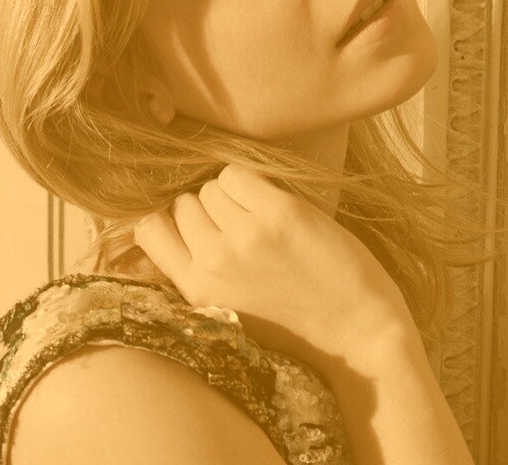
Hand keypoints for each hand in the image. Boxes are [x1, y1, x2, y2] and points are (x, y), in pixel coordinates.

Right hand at [132, 163, 415, 368]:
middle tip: (241, 229)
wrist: (358, 333)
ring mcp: (246, 235)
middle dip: (207, 211)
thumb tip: (167, 226)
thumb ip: (197, 274)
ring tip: (261, 222)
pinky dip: (252, 184)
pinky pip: (239, 174)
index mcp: (195, 291)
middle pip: (184, 204)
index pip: (149, 229)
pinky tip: (274, 207)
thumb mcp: (226, 312)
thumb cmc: (296, 325)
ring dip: (232, 197)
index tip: (196, 227)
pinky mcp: (280, 213)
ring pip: (211, 187)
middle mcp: (213, 261)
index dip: (171, 222)